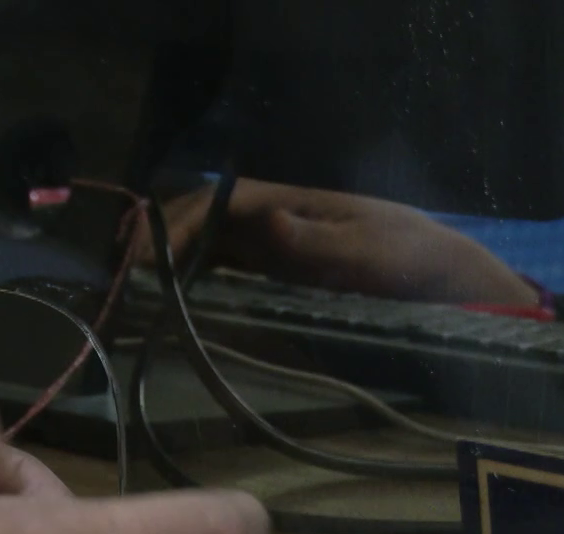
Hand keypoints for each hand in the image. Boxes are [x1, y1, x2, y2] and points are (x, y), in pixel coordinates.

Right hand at [152, 179, 540, 306]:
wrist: (442, 281)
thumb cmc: (407, 260)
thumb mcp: (367, 253)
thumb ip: (317, 241)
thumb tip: (265, 220)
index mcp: (288, 203)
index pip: (218, 202)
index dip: (176, 224)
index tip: (147, 256)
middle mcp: (271, 219)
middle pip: (199, 218)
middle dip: (157, 239)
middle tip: (121, 275)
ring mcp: (270, 245)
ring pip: (203, 242)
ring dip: (166, 260)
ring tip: (131, 292)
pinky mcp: (274, 272)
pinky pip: (221, 268)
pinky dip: (188, 279)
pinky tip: (167, 301)